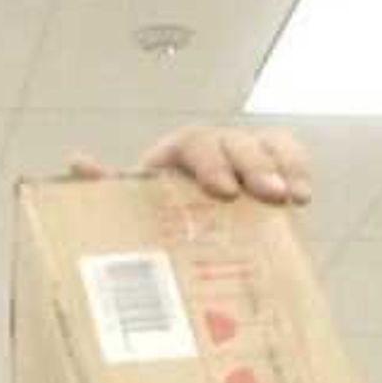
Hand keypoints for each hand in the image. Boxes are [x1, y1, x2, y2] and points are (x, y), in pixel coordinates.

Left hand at [69, 126, 314, 206]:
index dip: (211, 162)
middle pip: (236, 142)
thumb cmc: (155, 223)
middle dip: (253, 165)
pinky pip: (290, 156)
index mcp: (178, 153)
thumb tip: (78, 163)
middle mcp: (214, 147)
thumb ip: (107, 188)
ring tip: (293, 197)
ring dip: (282, 167)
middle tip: (266, 194)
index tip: (223, 190)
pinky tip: (303, 197)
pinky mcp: (273, 169)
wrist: (185, 240)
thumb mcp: (129, 209)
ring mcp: (246, 155)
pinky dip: (299, 170)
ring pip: (267, 144)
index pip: (196, 143)